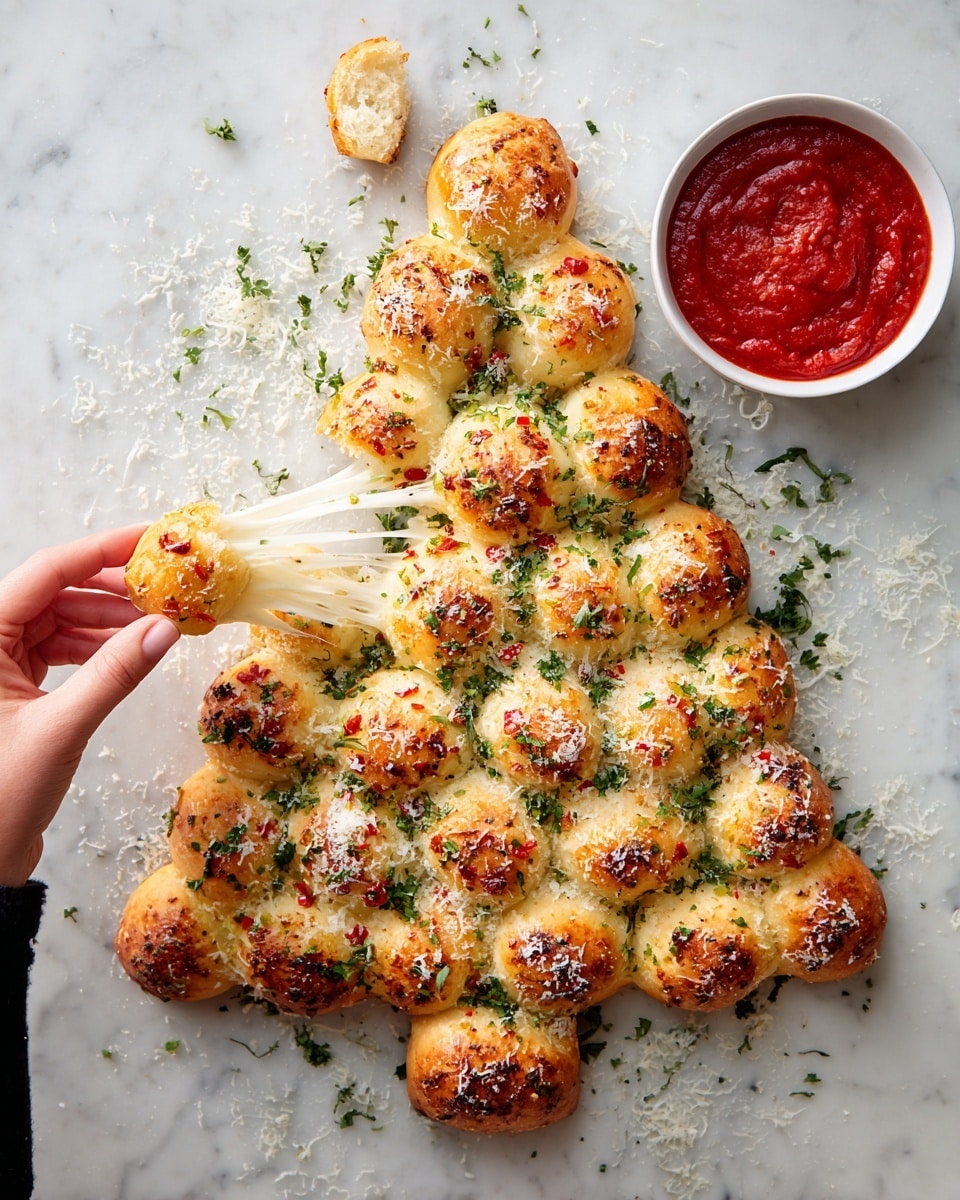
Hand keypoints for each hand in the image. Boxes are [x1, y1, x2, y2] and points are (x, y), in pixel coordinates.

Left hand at [0, 527, 179, 885]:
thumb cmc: (0, 797)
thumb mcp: (62, 727)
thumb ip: (116, 673)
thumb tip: (165, 628)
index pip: (47, 571)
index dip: (102, 550)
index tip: (152, 539)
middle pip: (57, 590)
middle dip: (114, 587)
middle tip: (168, 589)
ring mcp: (0, 663)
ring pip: (62, 619)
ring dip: (111, 619)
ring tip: (160, 623)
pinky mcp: (16, 687)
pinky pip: (61, 648)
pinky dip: (99, 648)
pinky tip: (133, 651)